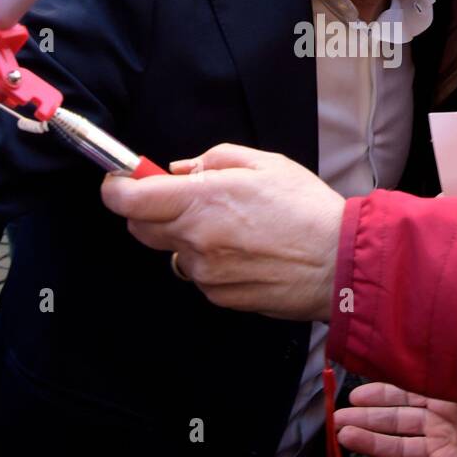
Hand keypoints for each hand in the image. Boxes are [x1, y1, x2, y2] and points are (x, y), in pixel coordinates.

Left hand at [100, 144, 343, 319]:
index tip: (120, 180)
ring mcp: (205, 272)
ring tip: (231, 227)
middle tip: (183, 198)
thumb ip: (213, 160)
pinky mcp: (218, 296)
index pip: (128, 199)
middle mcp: (195, 239)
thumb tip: (179, 170)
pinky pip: (198, 274)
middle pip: (139, 228)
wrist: (340, 262)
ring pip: (172, 251)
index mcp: (202, 200)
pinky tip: (244, 252)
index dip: (116, 187)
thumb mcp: (264, 163)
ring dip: (186, 237)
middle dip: (149, 210)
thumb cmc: (307, 210)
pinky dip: (209, 261)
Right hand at [335, 383, 456, 456]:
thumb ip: (435, 371)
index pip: (404, 394)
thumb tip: (403, 351)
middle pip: (395, 422)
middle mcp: (442, 422)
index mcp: (448, 396)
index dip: (378, 395)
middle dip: (365, 420)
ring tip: (343, 436)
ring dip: (370, 443)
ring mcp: (444, 450)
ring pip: (398, 448)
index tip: (354, 394)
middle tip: (338, 419)